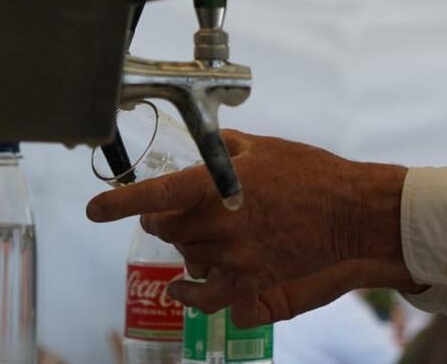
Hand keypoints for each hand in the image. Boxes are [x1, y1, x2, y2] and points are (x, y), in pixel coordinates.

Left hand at [86, 130, 415, 320]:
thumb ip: (226, 148)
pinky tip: (181, 288)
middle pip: (166, 228)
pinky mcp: (249, 282)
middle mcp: (217, 224)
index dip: (118, 203)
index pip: (154, 196)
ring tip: (206, 236)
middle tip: (185, 210)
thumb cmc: (312, 173)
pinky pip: (204, 298)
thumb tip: (205, 147)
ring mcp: (231, 257)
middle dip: (169, 218)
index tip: (96, 208)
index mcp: (216, 186)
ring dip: (189, 246)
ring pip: (186, 257)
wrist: (350, 212)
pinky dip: (188, 294)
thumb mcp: (266, 147)